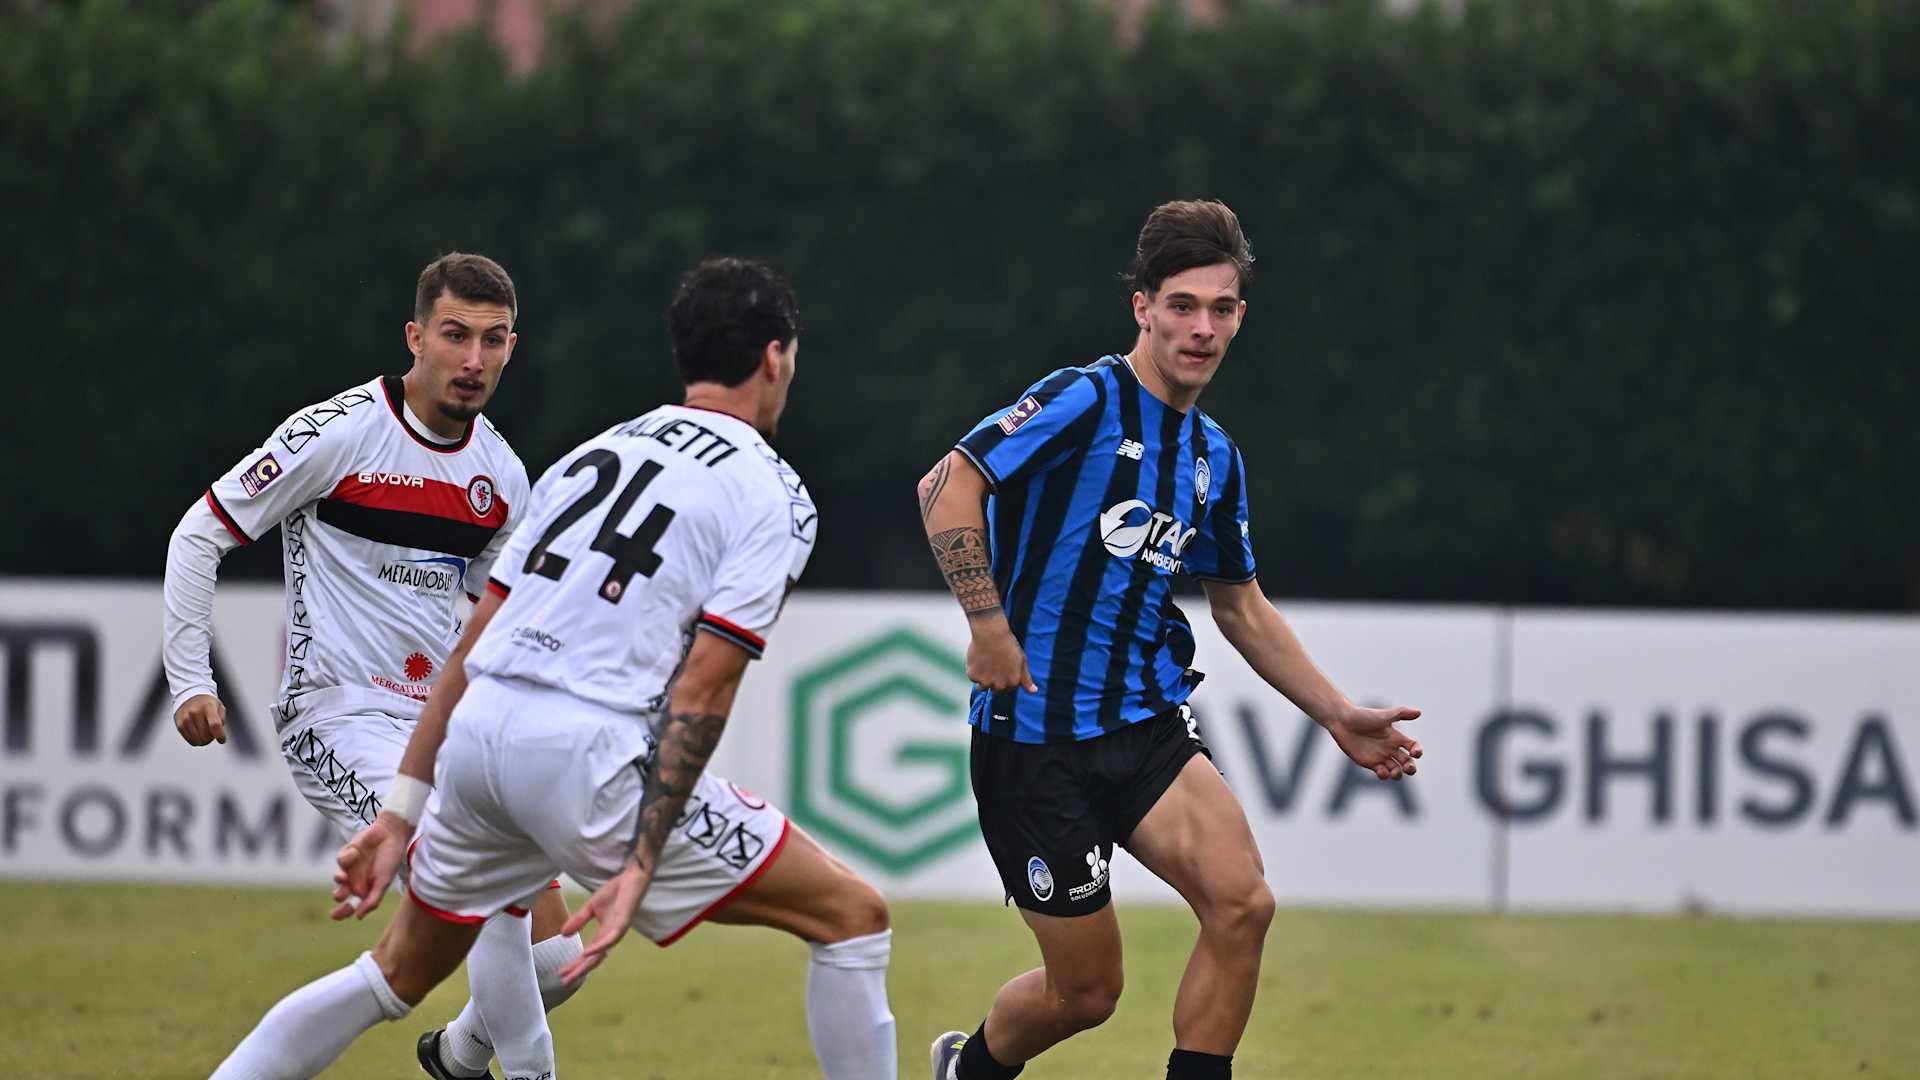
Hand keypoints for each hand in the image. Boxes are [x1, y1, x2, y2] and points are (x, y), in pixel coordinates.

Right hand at [173, 693, 226, 745]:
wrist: (190, 696)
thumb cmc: (206, 703)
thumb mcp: (219, 707)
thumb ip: (221, 720)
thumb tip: (219, 735)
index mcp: (208, 707)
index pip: (214, 725)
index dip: (220, 735)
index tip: (222, 740)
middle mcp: (195, 712)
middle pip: (206, 735)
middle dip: (212, 739)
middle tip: (212, 735)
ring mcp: (186, 719)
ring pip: (198, 740)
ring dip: (204, 741)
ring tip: (205, 734)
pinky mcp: (179, 725)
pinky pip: (190, 740)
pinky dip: (196, 741)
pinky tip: (198, 735)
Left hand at [329, 812, 412, 919]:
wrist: (390, 835)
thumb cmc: (390, 859)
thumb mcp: (384, 882)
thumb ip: (373, 899)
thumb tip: (359, 916)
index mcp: (366, 890)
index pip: (352, 905)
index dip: (342, 912)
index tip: (334, 916)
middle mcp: (356, 880)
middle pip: (341, 894)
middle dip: (338, 897)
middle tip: (339, 895)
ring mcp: (350, 868)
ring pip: (338, 878)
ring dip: (339, 879)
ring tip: (343, 877)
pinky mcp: (346, 854)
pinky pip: (341, 860)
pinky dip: (347, 858)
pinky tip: (357, 853)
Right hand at [556, 858, 652, 983]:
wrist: (632, 877)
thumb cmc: (615, 892)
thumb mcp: (591, 907)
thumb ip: (578, 921)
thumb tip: (563, 935)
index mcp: (604, 933)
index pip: (589, 954)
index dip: (576, 964)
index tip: (562, 973)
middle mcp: (611, 936)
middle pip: (594, 959)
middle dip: (579, 971)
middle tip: (564, 982)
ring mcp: (618, 931)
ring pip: (601, 954)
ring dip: (586, 964)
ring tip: (572, 973)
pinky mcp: (623, 922)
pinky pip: (611, 939)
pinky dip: (599, 947)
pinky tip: (586, 953)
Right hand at [966, 622, 1036, 693]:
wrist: (990, 632)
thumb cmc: (1007, 644)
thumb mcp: (1021, 661)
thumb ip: (1026, 679)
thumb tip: (1034, 691)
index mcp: (1013, 682)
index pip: (1007, 688)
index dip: (1004, 676)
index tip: (1003, 665)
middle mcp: (1000, 685)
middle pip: (995, 690)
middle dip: (994, 680)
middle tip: (994, 663)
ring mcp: (985, 682)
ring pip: (982, 687)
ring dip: (983, 679)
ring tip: (985, 663)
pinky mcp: (973, 676)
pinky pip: (972, 678)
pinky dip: (974, 670)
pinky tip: (978, 659)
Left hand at [1326, 705, 1421, 780]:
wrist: (1343, 721)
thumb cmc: (1363, 716)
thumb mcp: (1383, 715)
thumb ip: (1401, 714)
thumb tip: (1419, 712)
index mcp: (1396, 737)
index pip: (1413, 747)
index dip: (1418, 751)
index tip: (1414, 752)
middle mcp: (1391, 748)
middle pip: (1407, 762)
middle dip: (1411, 768)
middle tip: (1408, 767)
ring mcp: (1381, 757)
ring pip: (1396, 771)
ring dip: (1398, 774)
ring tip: (1394, 772)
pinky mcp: (1370, 763)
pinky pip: (1382, 773)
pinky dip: (1384, 774)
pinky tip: (1381, 770)